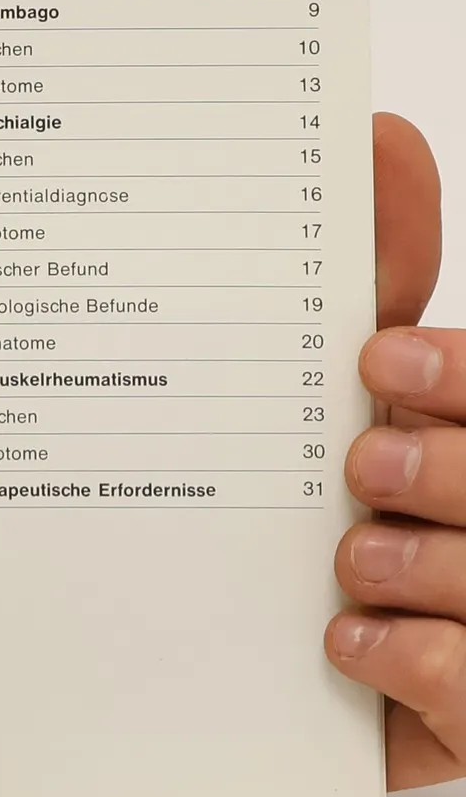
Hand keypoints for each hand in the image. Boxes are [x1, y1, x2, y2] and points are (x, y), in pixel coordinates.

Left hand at [324, 112, 462, 785]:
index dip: (460, 380)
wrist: (343, 661)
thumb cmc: (380, 495)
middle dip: (442, 471)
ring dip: (411, 564)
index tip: (380, 361)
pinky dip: (402, 656)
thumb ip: (386, 274)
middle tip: (364, 465)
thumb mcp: (378, 388)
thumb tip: (380, 136)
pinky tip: (344, 636)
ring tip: (354, 555)